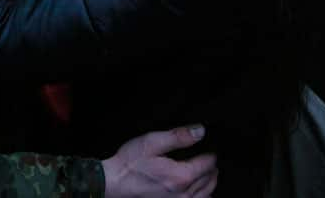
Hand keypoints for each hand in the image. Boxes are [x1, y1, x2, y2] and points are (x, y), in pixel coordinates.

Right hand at [102, 125, 216, 197]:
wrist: (113, 184)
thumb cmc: (129, 163)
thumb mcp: (152, 142)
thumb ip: (178, 137)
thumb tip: (200, 131)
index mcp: (181, 175)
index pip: (208, 163)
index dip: (211, 153)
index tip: (210, 147)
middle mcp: (184, 193)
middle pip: (209, 180)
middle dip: (212, 167)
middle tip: (210, 158)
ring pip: (206, 194)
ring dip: (210, 182)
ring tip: (209, 173)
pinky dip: (202, 196)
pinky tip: (199, 191)